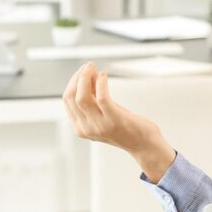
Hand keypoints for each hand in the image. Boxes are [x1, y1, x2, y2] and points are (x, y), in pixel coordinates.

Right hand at [63, 62, 175, 180]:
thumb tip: (90, 75)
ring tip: (93, 67)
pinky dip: (101, 83)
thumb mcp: (104, 112)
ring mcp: (99, 126)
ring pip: (82, 97)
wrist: (144, 145)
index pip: (68, 100)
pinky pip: (102, 98)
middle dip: (77, 78)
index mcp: (80, 128)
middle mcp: (86, 128)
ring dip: (86, 78)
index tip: (82, 71)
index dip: (73, 82)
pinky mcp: (114, 120)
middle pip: (71, 97)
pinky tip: (104, 75)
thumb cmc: (126, 127)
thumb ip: (94, 98)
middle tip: (88, 66)